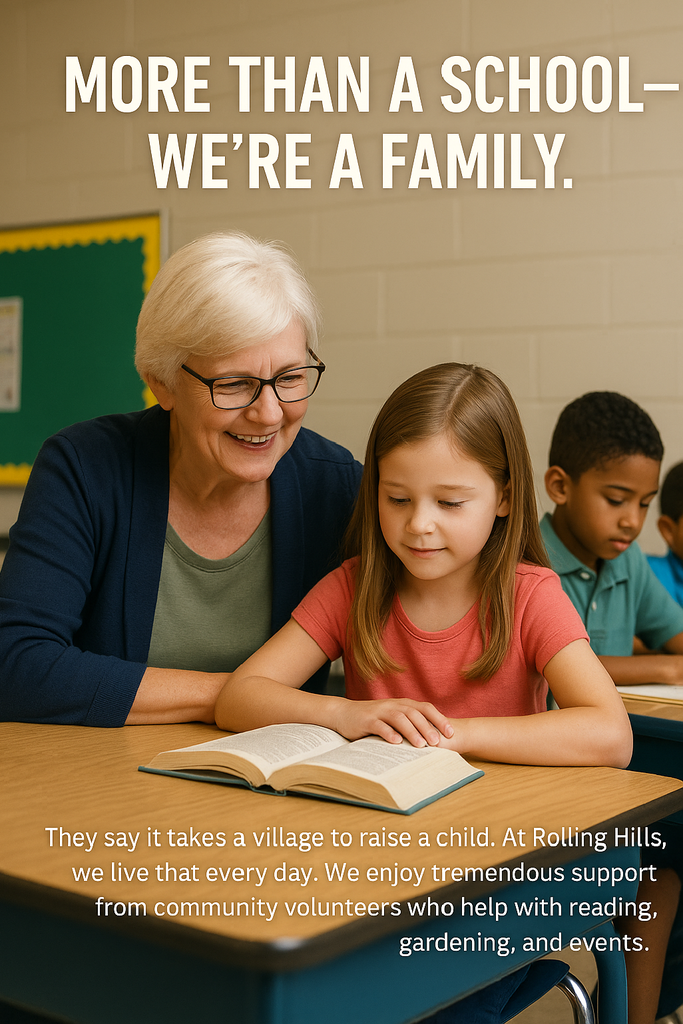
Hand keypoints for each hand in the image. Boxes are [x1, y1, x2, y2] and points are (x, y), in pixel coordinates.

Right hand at [332, 697, 453, 746]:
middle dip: (428, 727)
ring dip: (412, 732)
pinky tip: (396, 743)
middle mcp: (393, 705)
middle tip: (438, 743)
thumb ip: (409, 724)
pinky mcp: (367, 720)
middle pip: (414, 713)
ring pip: (399, 719)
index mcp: (402, 704)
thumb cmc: (373, 719)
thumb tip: (432, 739)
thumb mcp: (393, 718)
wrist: (344, 713)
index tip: (450, 733)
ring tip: (422, 745)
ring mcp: (380, 711)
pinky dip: (389, 733)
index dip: (439, 719)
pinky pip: (380, 725)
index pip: (425, 708)